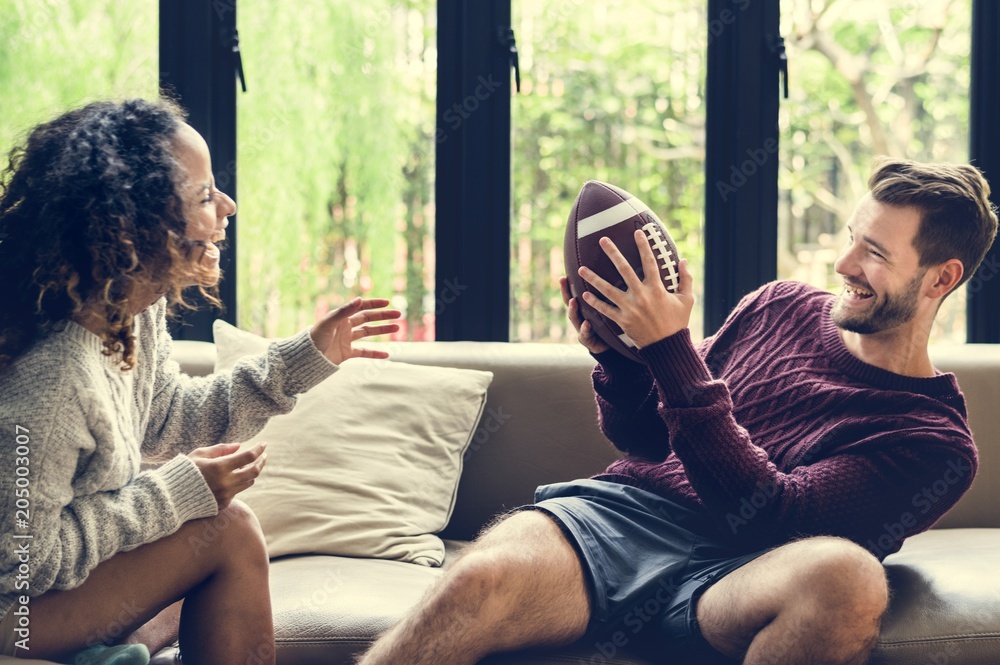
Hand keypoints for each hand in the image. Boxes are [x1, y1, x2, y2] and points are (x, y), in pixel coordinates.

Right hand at [188, 442, 266, 509]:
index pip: (248, 456)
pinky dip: (239, 483)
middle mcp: (226, 482)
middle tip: (263, 455)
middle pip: (254, 471)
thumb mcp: (200, 454)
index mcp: (220, 467)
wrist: (171, 497)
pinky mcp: (223, 504)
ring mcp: (225, 495)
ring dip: (252, 472)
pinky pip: (238, 492)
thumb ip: (221, 449)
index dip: (258, 449)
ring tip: (251, 465)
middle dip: (261, 461)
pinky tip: (236, 477)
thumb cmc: (184, 471)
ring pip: (249, 482)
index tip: (263, 444)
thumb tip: (239, 446)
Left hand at [310, 297, 401, 363]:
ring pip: (368, 333)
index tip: (387, 303)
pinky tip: (387, 355)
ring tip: (396, 328)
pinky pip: (364, 352)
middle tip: (398, 315)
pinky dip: (375, 353)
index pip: (361, 307)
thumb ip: (344, 311)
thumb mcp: (329, 322)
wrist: (306, 358)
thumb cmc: (314, 338)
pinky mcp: (347, 353)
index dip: (374, 304)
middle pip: (368, 319)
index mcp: (341, 317)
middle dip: (383, 316)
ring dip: (382, 330)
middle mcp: (345, 326)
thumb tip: (360, 299)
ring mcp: (347, 340)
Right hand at [560, 276, 609, 353]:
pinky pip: (584, 334)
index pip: (573, 294)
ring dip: (573, 309)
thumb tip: (612, 277)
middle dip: (565, 291)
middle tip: (562, 280)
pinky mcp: (587, 340)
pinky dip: (585, 329)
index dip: (567, 285)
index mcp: (584, 309)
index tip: (564, 274)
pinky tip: (586, 324)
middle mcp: (580, 317)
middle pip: (569, 303)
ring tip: (573, 301)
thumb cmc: (608, 326)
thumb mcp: (606, 309)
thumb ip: (605, 297)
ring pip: (574, 318)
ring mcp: (581, 329)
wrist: (610, 347)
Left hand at [578, 229, 693, 347]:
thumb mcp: (687, 300)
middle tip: (602, 240)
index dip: (644, 246)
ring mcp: (630, 308)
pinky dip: (595, 302)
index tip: (637, 232)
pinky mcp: (622, 320)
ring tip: (581, 268)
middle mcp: (642, 296)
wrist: (667, 347)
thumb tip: (683, 260)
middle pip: (624, 270)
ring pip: (608, 290)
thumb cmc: (678, 322)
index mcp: (657, 289)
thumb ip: (686, 279)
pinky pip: (605, 309)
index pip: (650, 262)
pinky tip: (584, 294)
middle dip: (613, 253)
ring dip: (593, 278)